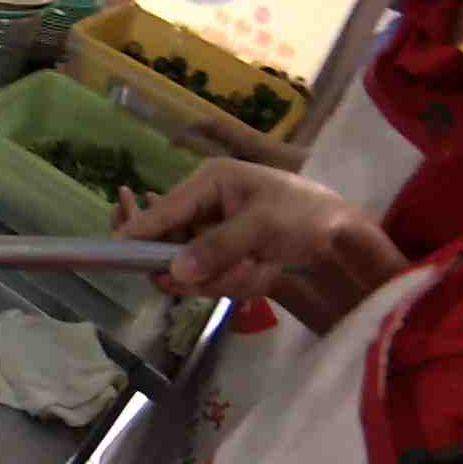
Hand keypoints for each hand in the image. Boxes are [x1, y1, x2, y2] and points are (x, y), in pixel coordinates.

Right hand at [114, 158, 408, 331]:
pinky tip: (264, 272)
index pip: (161, 211)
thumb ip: (216, 248)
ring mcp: (211, 234)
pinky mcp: (222, 257)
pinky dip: (236, 283)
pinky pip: (209, 280)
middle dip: (201, 268)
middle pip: (168, 246)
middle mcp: (203, 205)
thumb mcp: (263, 226)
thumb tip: (171, 272)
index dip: (137, 233)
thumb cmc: (308, 217)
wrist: (348, 241)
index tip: (115, 254)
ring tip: (262, 268)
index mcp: (209, 181)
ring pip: (191, 271)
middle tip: (236, 269)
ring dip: (226, 278)